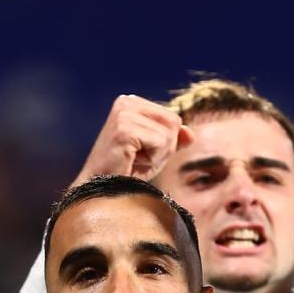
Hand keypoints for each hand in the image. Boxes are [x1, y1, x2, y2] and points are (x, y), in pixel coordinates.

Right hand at [74, 95, 193, 183]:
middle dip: (163, 147)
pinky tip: (131, 162)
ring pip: (169, 134)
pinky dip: (151, 159)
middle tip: (137, 158)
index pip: (173, 118)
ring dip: (157, 155)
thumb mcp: (156, 152)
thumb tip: (191, 134)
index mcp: (132, 101)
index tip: (139, 152)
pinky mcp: (124, 129)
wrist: (102, 190)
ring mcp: (124, 114)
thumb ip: (174, 139)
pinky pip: (160, 143)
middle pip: (174, 122)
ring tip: (133, 160)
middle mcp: (127, 101)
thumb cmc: (126, 171)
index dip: (164, 142)